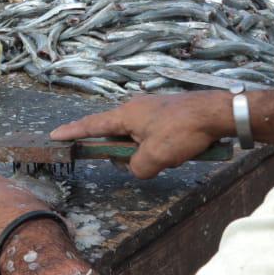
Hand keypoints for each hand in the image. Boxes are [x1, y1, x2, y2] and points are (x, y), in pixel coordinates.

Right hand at [49, 91, 231, 178]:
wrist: (218, 113)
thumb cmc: (183, 131)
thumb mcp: (155, 157)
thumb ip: (137, 167)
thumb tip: (136, 167)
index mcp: (126, 114)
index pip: (92, 125)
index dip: (73, 132)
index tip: (55, 135)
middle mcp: (135, 107)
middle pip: (116, 131)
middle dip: (119, 149)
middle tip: (126, 161)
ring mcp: (153, 108)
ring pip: (138, 134)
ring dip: (144, 149)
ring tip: (165, 157)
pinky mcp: (169, 112)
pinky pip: (154, 132)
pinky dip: (158, 144)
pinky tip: (176, 152)